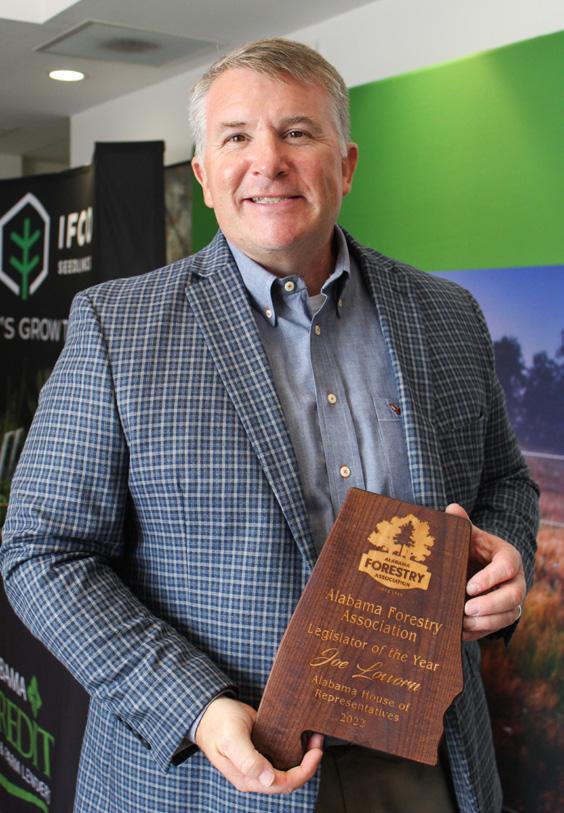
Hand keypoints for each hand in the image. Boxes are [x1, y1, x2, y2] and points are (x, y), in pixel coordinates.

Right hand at [195, 696, 323, 793]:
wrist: (208, 711)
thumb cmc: (218, 723)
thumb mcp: (232, 739)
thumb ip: (248, 760)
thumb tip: (268, 779)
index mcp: (248, 778)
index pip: (284, 783)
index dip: (304, 770)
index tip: (315, 751)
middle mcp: (255, 775)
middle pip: (289, 780)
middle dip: (308, 763)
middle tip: (317, 740)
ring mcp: (259, 765)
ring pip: (288, 769)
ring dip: (303, 757)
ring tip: (313, 737)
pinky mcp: (261, 752)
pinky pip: (282, 757)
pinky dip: (294, 749)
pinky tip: (300, 736)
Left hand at [445, 504, 525, 640]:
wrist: (476, 566)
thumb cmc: (472, 549)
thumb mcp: (468, 536)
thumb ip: (462, 524)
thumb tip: (452, 509)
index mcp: (508, 558)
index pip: (507, 568)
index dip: (491, 578)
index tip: (469, 587)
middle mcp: (516, 581)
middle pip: (513, 597)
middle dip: (491, 605)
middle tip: (467, 608)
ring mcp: (511, 601)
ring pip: (508, 616)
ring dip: (486, 622)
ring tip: (463, 622)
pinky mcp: (502, 616)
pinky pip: (496, 629)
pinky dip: (479, 632)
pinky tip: (461, 632)